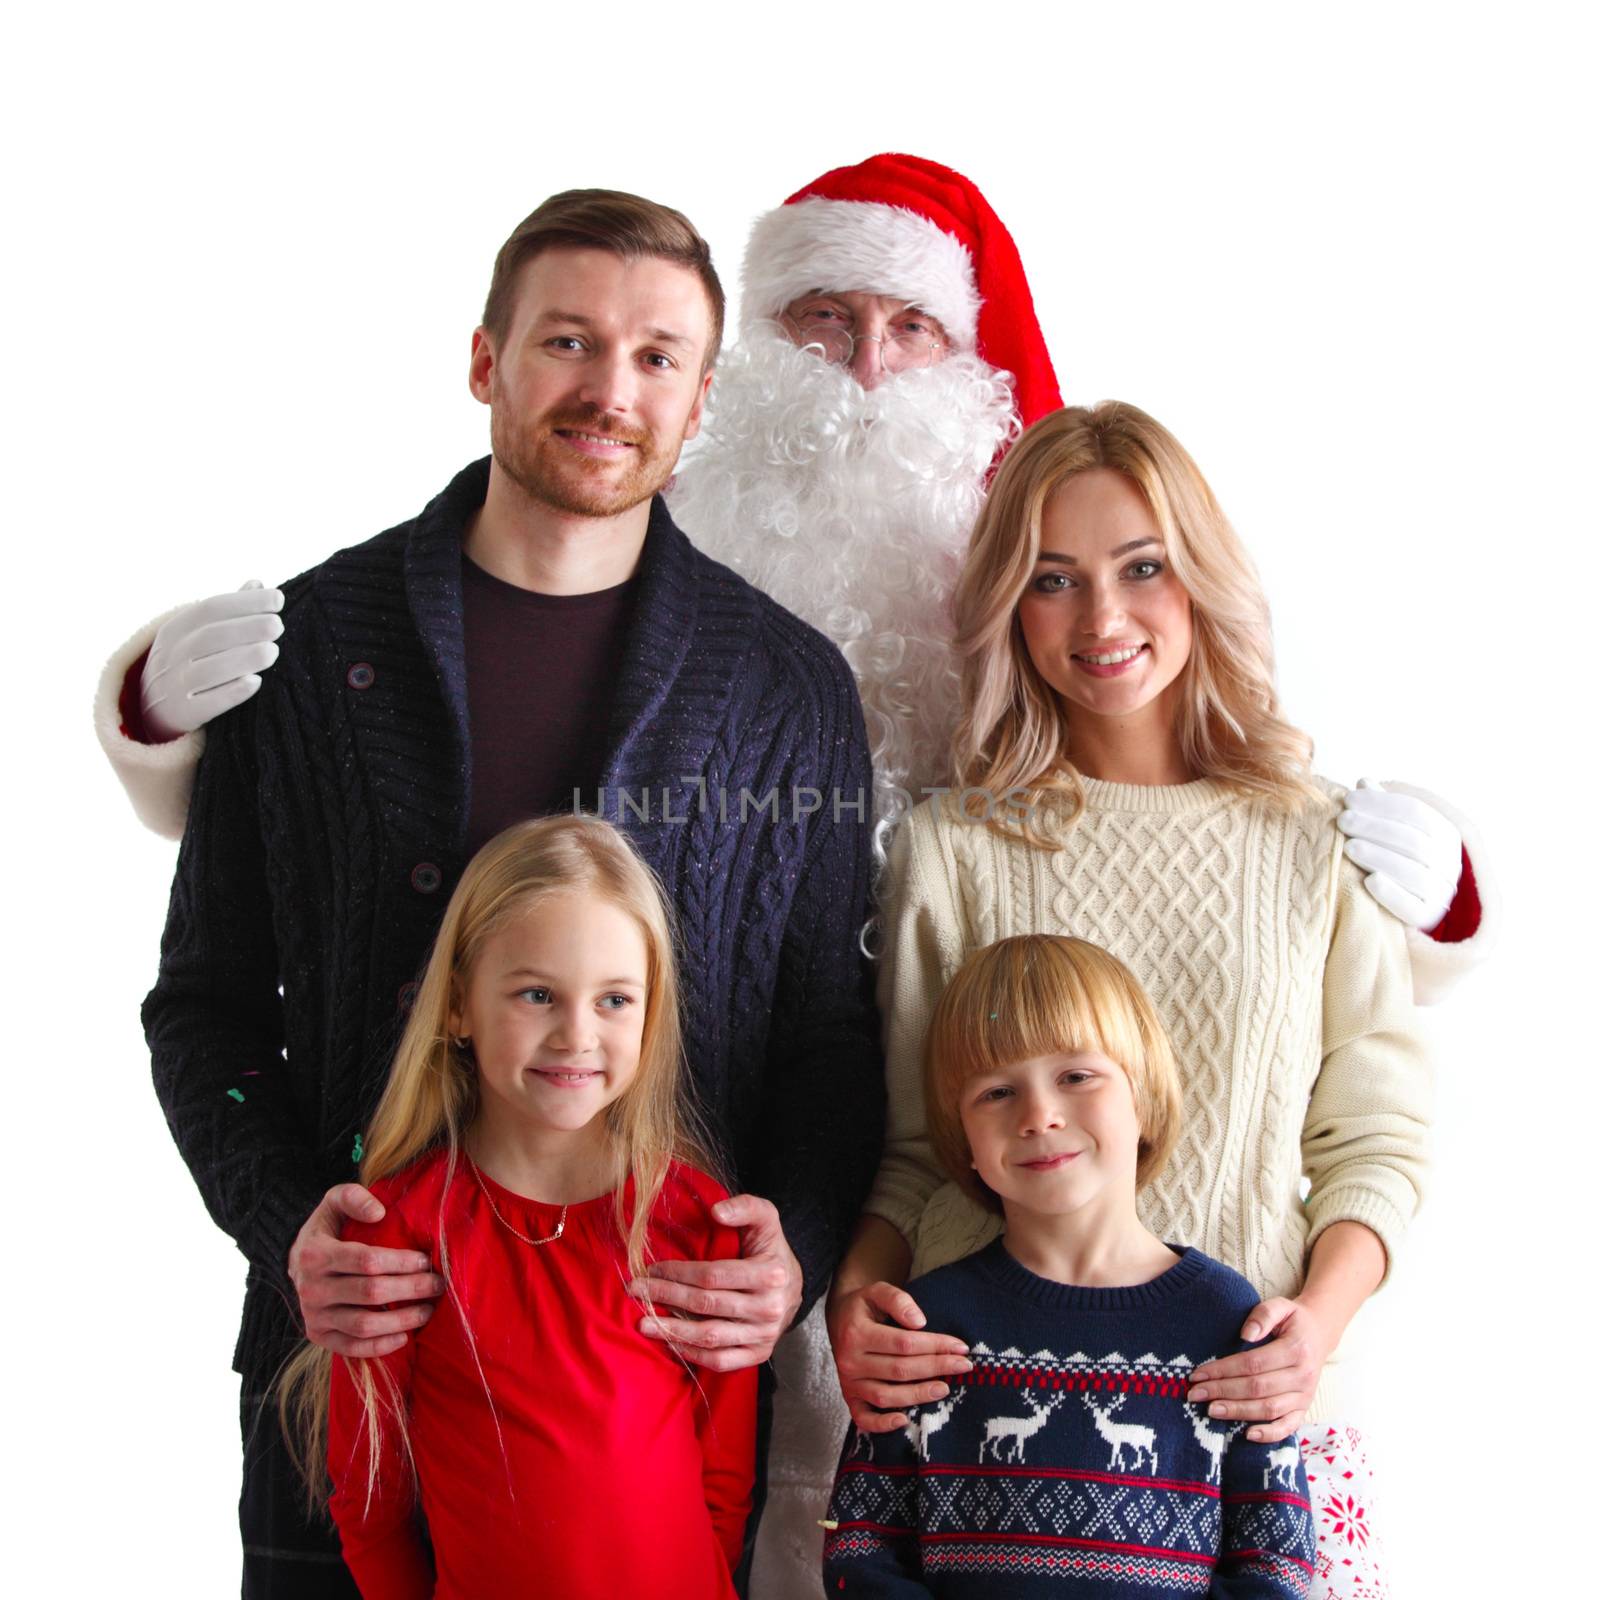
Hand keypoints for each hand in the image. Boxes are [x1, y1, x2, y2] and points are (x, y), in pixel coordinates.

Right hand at [140, 581, 284, 740]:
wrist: (152, 707)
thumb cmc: (188, 662)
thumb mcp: (197, 633)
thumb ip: (228, 612)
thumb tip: (258, 584)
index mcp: (177, 628)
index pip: (211, 608)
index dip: (245, 602)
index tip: (279, 599)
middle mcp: (172, 654)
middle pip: (210, 637)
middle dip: (247, 628)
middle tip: (278, 626)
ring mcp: (174, 685)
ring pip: (207, 670)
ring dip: (242, 659)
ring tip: (273, 651)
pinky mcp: (182, 714)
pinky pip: (206, 704)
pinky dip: (230, 693)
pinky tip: (255, 682)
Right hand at [287, 1184, 444, 1357]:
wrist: (296, 1260)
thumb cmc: (327, 1228)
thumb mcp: (334, 1202)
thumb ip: (353, 1198)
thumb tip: (379, 1212)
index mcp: (315, 1254)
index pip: (367, 1261)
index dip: (401, 1262)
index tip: (426, 1260)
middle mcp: (312, 1289)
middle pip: (370, 1293)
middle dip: (410, 1289)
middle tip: (437, 1285)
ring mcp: (314, 1316)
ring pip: (363, 1325)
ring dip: (401, 1320)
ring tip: (427, 1310)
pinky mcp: (318, 1336)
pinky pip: (352, 1347)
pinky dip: (380, 1346)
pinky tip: (404, 1336)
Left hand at [630, 1193, 801, 1371]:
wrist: (794, 1287)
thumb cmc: (771, 1250)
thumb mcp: (766, 1218)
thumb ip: (744, 1207)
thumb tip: (716, 1211)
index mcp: (770, 1273)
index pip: (713, 1275)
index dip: (678, 1273)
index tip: (652, 1269)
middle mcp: (769, 1307)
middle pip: (706, 1304)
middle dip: (666, 1297)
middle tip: (636, 1291)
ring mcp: (764, 1335)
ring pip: (710, 1336)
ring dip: (672, 1331)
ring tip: (643, 1324)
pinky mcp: (759, 1354)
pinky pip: (721, 1360)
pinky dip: (692, 1354)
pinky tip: (670, 1343)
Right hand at [826, 1280, 971, 1432]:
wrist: (838, 1319)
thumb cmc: (864, 1305)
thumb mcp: (877, 1291)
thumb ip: (898, 1300)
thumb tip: (920, 1323)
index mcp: (857, 1333)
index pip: (904, 1343)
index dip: (935, 1345)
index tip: (960, 1346)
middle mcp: (850, 1360)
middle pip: (900, 1370)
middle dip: (936, 1367)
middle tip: (964, 1366)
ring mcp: (849, 1382)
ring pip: (886, 1396)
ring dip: (918, 1395)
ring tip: (945, 1388)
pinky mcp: (849, 1398)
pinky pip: (863, 1418)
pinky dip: (882, 1425)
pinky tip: (905, 1420)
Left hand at [1187, 1296, 1332, 1443]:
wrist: (1319, 1334)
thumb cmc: (1293, 1320)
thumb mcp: (1281, 1306)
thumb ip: (1263, 1315)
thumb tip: (1245, 1335)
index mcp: (1296, 1350)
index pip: (1253, 1363)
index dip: (1224, 1370)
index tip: (1198, 1374)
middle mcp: (1303, 1376)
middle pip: (1257, 1388)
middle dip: (1223, 1391)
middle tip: (1195, 1394)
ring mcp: (1305, 1396)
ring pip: (1269, 1409)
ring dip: (1238, 1411)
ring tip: (1211, 1410)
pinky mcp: (1304, 1409)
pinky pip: (1288, 1426)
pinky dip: (1269, 1434)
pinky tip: (1247, 1434)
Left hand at [1337, 778, 1461, 931]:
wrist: (1414, 902)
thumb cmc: (1398, 855)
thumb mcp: (1396, 829)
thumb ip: (1382, 807)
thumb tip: (1364, 782)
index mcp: (1445, 834)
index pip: (1415, 812)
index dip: (1381, 803)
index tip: (1349, 799)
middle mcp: (1449, 863)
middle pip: (1413, 840)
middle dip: (1374, 827)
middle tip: (1343, 820)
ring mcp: (1441, 892)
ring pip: (1413, 872)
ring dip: (1379, 857)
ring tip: (1348, 847)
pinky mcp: (1427, 918)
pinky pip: (1412, 908)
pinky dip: (1391, 894)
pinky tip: (1368, 881)